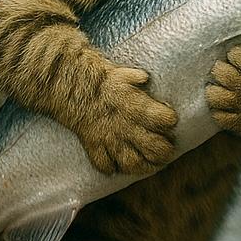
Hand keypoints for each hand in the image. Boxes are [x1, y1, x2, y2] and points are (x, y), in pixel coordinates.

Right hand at [77, 61, 177, 175]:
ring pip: (133, 164)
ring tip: (148, 165)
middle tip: (166, 151)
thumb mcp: (124, 73)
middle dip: (165, 153)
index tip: (169, 120)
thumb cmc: (100, 77)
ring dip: (143, 167)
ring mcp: (111, 139)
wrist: (70, 83)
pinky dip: (112, 167)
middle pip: (156, 149)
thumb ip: (138, 79)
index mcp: (138, 106)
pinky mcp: (94, 146)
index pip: (166, 120)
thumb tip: (145, 79)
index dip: (169, 121)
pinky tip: (116, 164)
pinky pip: (105, 166)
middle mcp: (128, 126)